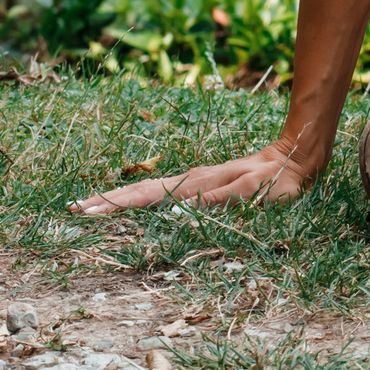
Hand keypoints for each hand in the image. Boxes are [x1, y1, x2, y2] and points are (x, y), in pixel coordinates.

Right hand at [70, 141, 312, 214]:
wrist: (295, 158)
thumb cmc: (278, 182)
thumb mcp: (252, 193)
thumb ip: (217, 201)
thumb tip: (177, 208)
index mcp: (197, 185)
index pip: (149, 197)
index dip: (118, 205)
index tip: (88, 211)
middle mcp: (189, 181)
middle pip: (140, 190)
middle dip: (107, 200)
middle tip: (73, 208)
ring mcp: (192, 180)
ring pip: (146, 189)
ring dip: (117, 197)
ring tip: (87, 204)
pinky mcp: (198, 183)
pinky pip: (161, 191)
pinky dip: (138, 196)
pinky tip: (126, 201)